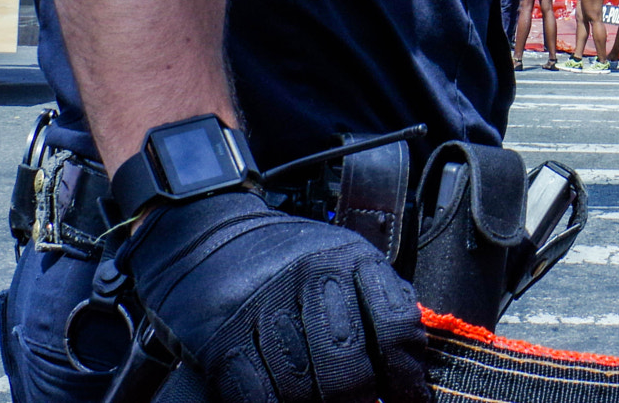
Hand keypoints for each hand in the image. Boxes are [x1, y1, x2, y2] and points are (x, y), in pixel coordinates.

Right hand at [118, 191, 428, 402]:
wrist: (207, 232)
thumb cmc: (287, 259)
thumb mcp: (342, 260)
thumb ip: (377, 304)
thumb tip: (410, 368)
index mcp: (352, 259)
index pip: (395, 325)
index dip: (408, 376)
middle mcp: (310, 278)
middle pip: (347, 363)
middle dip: (361, 401)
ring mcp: (263, 308)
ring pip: (301, 386)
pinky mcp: (220, 337)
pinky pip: (254, 394)